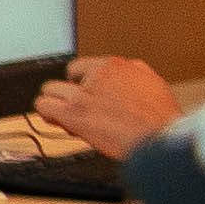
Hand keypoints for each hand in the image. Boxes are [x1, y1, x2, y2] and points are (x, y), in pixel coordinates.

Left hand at [37, 54, 181, 161]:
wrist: (160, 137)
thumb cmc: (160, 118)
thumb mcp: (153, 81)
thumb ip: (133, 72)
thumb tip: (124, 70)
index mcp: (116, 66)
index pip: (82, 66)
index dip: (82, 82)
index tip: (85, 93)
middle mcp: (97, 76)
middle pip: (67, 77)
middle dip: (70, 93)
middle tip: (79, 108)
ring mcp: (83, 94)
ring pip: (50, 90)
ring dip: (55, 104)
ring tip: (63, 116)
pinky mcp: (74, 112)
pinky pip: (44, 106)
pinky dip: (47, 114)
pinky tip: (56, 121)